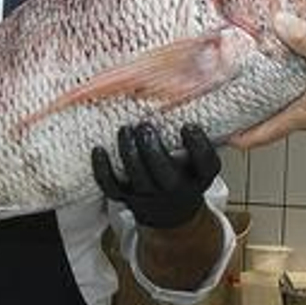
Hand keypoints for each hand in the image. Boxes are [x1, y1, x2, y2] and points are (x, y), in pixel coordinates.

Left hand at [92, 123, 219, 228]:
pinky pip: (111, 187)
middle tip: (145, 126)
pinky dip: (102, 169)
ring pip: (137, 177)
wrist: (171, 211)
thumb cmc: (185, 174)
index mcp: (199, 177)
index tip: (188, 126)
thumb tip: (196, 93)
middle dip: (152, 149)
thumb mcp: (200, 159)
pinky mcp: (127, 198)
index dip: (198, 145)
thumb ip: (198, 136)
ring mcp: (150, 195)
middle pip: (164, 173)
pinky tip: (99, 150)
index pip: (206, 164)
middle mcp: (176, 189)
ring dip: (129, 151)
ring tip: (125, 130)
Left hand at [230, 12, 305, 148]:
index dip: (243, 137)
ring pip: (298, 111)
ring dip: (284, 101)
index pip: (264, 134)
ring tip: (272, 83)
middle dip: (260, 113)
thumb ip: (305, 41)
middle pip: (278, 122)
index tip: (226, 138)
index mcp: (302, 117)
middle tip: (242, 104)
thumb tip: (281, 23)